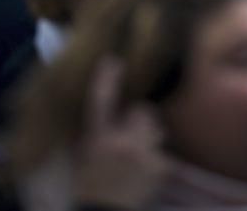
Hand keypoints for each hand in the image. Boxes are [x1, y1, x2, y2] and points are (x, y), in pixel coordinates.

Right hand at [72, 57, 166, 208]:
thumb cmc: (88, 185)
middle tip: (130, 131)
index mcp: (99, 139)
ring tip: (138, 152)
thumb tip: (104, 110)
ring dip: (149, 137)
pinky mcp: (160, 168)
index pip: (101, 102)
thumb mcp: (83, 156)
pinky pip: (163, 152)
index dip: (107, 80)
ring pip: (156, 130)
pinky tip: (145, 170)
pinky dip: (156, 159)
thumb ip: (94, 132)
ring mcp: (145, 155)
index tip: (112, 61)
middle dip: (138, 118)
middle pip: (142, 112)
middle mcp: (123, 143)